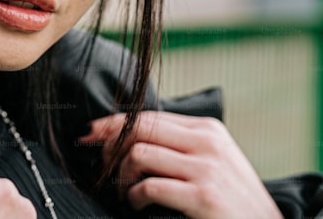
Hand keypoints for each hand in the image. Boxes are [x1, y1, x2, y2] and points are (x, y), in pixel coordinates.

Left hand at [79, 111, 281, 218]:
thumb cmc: (234, 200)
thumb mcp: (215, 162)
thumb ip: (181, 147)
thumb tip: (131, 140)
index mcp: (207, 129)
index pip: (148, 116)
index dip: (113, 124)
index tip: (88, 134)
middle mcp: (207, 142)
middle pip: (139, 129)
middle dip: (110, 146)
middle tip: (103, 167)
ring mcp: (206, 168)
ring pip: (139, 154)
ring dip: (121, 176)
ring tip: (123, 192)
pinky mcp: (203, 196)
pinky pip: (149, 186)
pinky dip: (133, 197)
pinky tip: (136, 205)